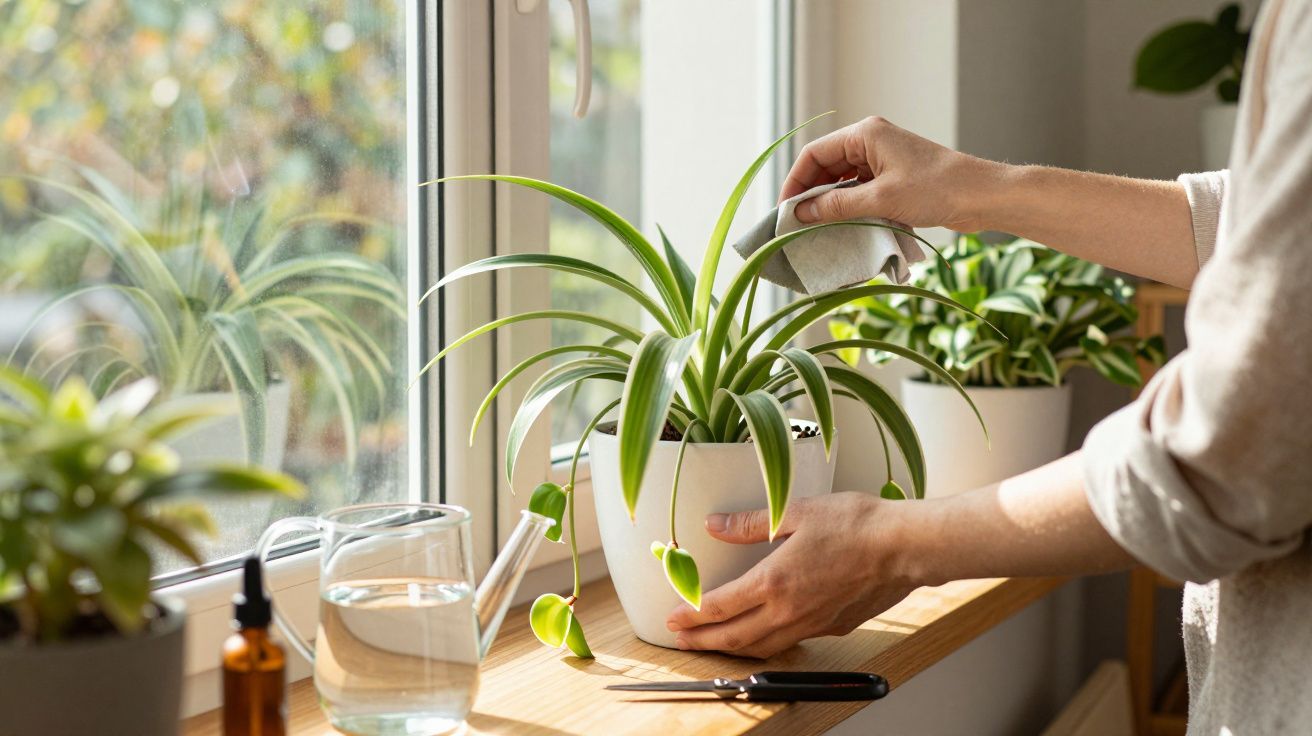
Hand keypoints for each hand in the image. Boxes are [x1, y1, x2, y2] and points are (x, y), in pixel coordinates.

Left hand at [665, 492, 919, 657]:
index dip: (690, 615)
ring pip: (762, 647)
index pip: (719, 607)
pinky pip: (790, 643)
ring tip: (713, 644)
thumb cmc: (857, 525)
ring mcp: (812, 624)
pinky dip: (767, 645)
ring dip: (732, 649)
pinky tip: (764, 635)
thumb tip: (715, 524)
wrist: (904, 547)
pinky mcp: (833, 628)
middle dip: (702, 641)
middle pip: (734, 637)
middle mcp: (789, 611)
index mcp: (774, 581)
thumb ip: (751, 523)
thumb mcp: (796, 511)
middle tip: (679, 640)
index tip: (673, 618)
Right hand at [780, 116, 1002, 230]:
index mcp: (865, 134)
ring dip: (829, 203)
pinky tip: (842, 227)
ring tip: (817, 229)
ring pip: (842, 181)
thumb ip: (837, 206)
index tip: (786, 210)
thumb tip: (801, 214)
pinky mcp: (893, 178)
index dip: (795, 182)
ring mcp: (882, 160)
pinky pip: (859, 190)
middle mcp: (871, 141)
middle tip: (797, 224)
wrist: (981, 196)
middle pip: (825, 167)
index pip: (814, 154)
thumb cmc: (935, 189)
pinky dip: (848, 207)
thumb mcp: (880, 200)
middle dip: (810, 194)